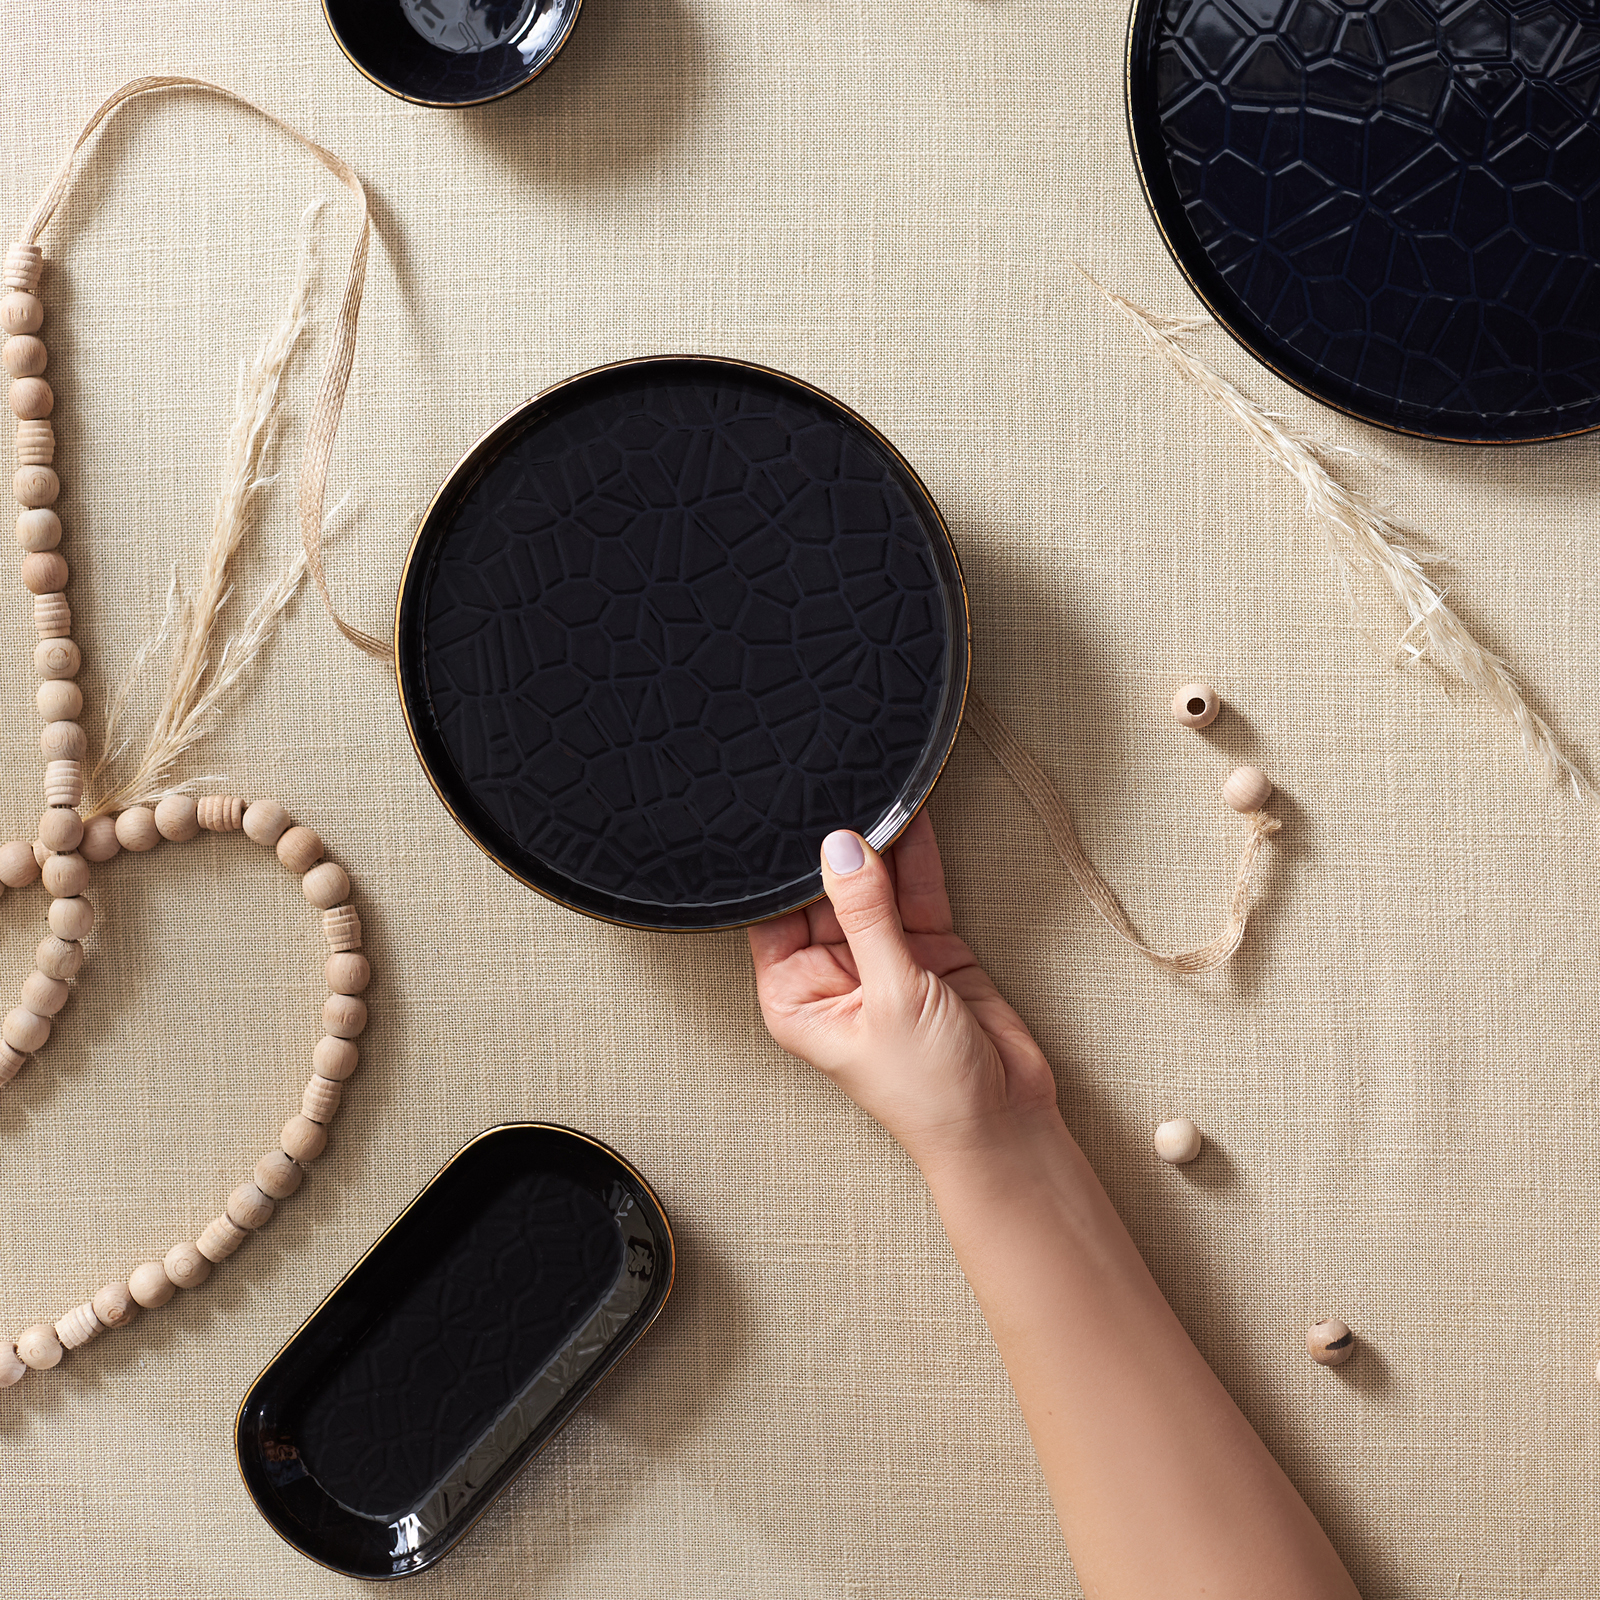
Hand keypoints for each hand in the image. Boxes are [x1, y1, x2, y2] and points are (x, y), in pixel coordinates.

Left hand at [747, 811, 1059, 1173]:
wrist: (1004, 1124)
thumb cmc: (928, 1091)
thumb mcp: (891, 996)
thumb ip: (867, 916)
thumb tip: (841, 849)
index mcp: (796, 995)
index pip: (775, 916)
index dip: (782, 871)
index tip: (786, 817)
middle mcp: (835, 973)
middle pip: (826, 893)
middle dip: (836, 849)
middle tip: (836, 789)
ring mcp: (883, 958)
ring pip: (875, 886)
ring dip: (879, 845)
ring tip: (875, 788)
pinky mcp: (929, 950)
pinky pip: (917, 892)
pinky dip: (918, 857)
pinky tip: (911, 816)